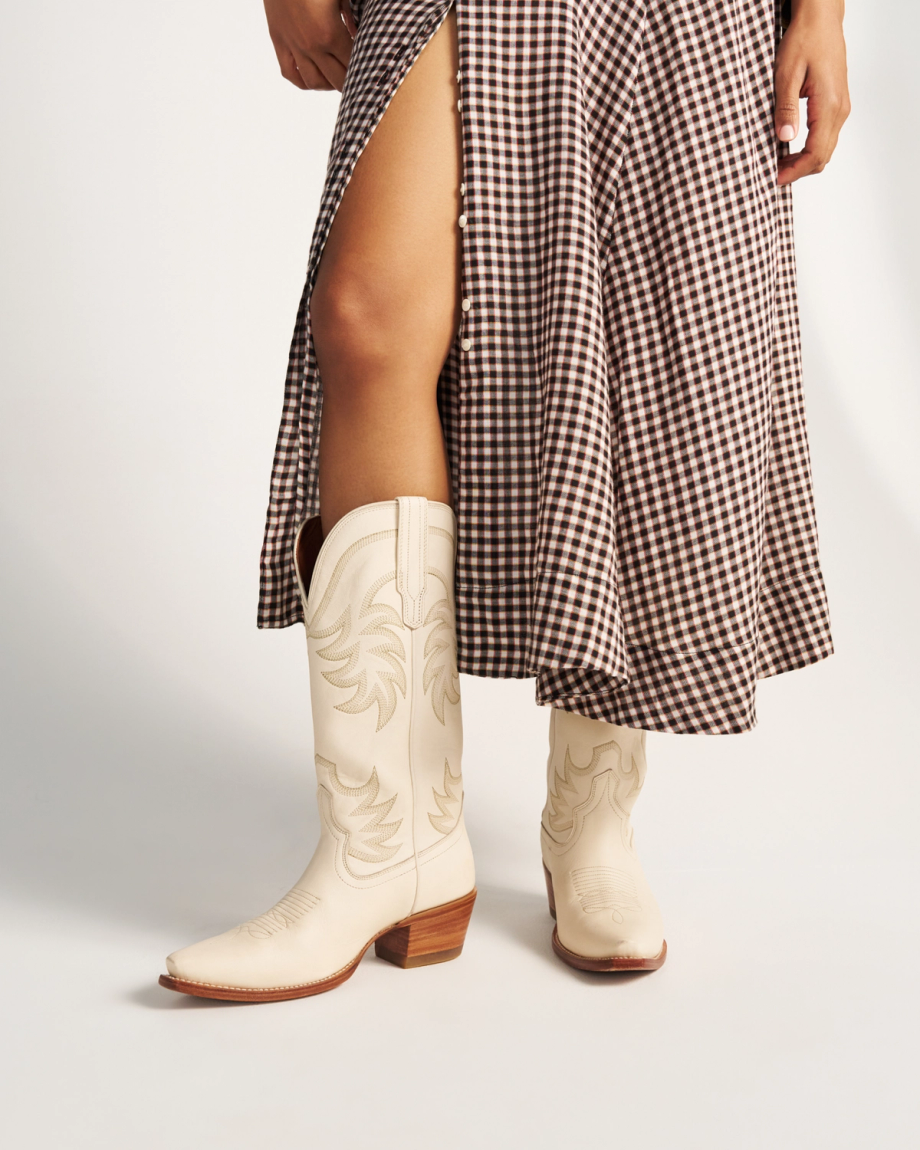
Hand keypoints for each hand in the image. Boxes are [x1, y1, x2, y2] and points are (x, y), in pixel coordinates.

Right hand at [263, 0, 357, 91]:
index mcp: (330, 34)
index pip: (353, 65)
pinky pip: (290, 73)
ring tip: (336, 77)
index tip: (370, 68)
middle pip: (336, 80)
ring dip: (328, 85)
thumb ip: (350, 16)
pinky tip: (313, 76)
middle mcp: (311, 46)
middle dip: (351, 82)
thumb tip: (358, 36)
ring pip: (314, 82)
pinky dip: (303, 80)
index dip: (365, 69)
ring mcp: (294, 46)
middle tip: (359, 79)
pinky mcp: (279, 41)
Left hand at [775, 0, 849, 183]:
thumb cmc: (804, 40)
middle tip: (773, 173)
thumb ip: (786, 108)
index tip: (775, 177)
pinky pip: (825, 136)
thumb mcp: (787, 74)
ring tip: (777, 162)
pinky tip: (789, 147)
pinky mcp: (836, 104)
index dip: (795, 171)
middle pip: (823, 156)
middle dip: (798, 170)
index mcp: (829, 105)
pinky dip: (809, 148)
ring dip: (803, 160)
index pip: (815, 153)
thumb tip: (784, 139)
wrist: (821, 19)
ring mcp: (840, 107)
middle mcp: (839, 109)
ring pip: (825, 148)